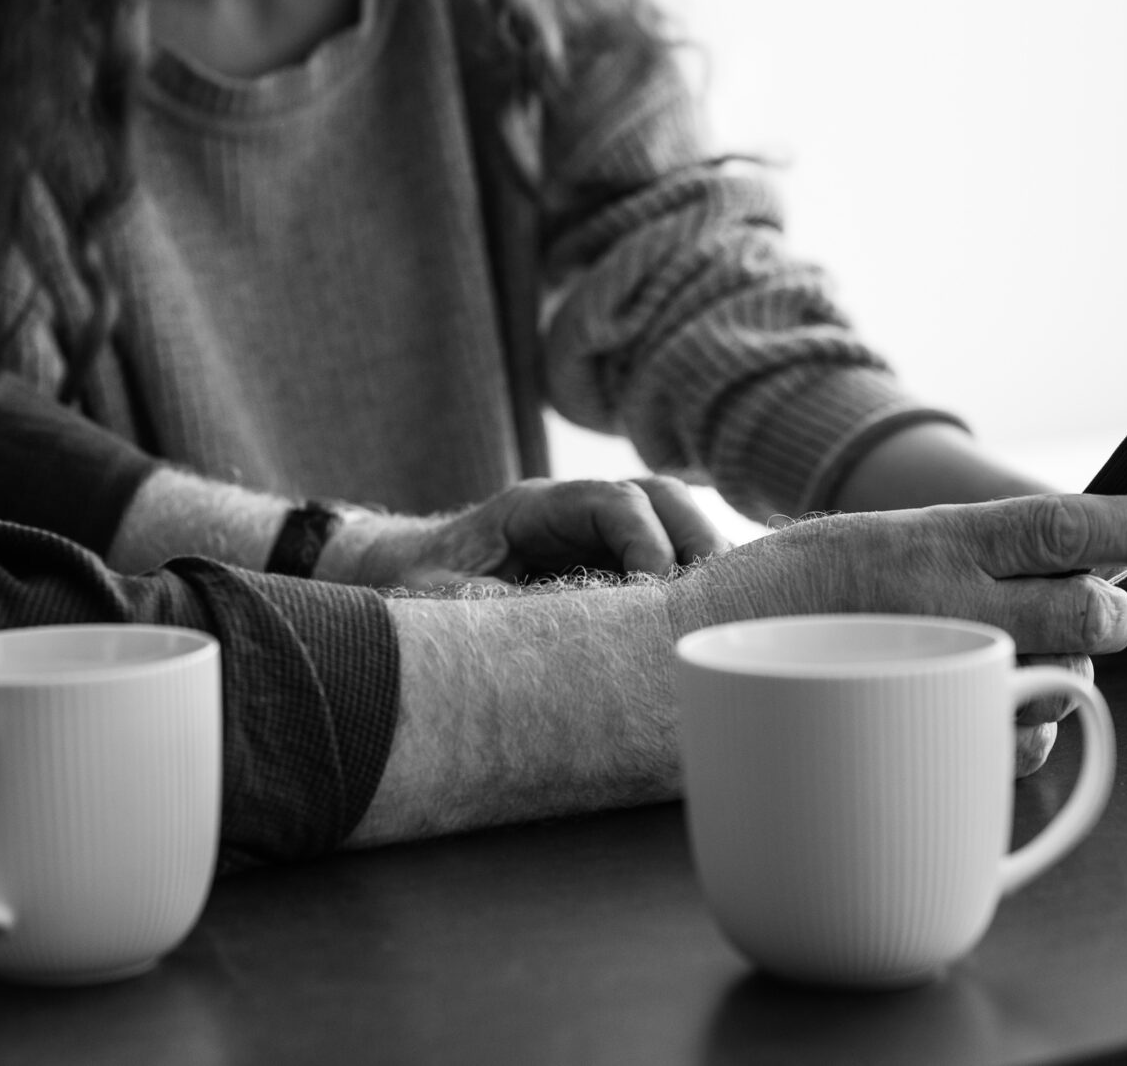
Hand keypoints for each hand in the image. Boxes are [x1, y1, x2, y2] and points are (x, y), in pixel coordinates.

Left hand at [337, 476, 728, 589]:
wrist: (404, 581)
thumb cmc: (418, 587)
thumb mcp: (441, 600)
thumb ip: (493, 608)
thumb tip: (563, 630)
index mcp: (533, 507)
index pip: (612, 501)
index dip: (645, 541)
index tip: (656, 593)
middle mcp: (574, 510)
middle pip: (659, 496)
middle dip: (696, 540)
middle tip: (717, 601)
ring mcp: (595, 532)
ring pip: (672, 521)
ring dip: (702, 560)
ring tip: (723, 613)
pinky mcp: (607, 562)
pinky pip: (664, 554)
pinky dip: (690, 581)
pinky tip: (705, 621)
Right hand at [665, 492, 1126, 774]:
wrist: (684, 658)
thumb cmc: (774, 598)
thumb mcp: (865, 546)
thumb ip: (950, 557)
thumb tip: (1040, 567)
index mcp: (931, 538)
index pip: (1058, 520)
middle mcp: (946, 600)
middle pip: (1084, 605)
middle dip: (1106, 613)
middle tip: (1095, 614)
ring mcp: (939, 669)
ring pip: (1059, 677)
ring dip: (1062, 674)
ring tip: (1019, 665)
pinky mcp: (924, 729)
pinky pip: (1014, 742)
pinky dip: (1020, 734)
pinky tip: (989, 717)